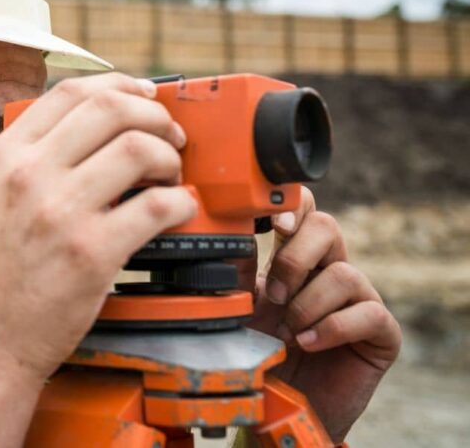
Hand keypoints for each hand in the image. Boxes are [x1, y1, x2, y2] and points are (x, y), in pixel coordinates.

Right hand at [0, 73, 196, 385]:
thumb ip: (34, 158)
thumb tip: (99, 124)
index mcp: (5, 156)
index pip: (71, 91)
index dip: (120, 85)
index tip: (145, 96)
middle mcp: (28, 175)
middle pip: (111, 108)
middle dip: (155, 115)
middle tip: (171, 137)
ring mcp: (59, 212)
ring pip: (140, 148)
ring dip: (170, 158)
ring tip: (169, 179)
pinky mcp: (92, 252)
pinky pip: (159, 205)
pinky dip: (181, 203)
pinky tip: (176, 212)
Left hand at [237, 186, 401, 442]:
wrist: (279, 406)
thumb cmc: (259, 355)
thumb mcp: (239, 309)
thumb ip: (238, 272)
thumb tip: (232, 232)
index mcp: (295, 258)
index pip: (303, 210)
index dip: (292, 204)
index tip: (273, 221)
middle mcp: (329, 271)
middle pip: (327, 227)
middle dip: (295, 258)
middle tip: (274, 295)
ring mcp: (358, 299)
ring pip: (344, 273)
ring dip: (308, 304)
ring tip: (290, 332)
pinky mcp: (379, 333)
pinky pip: (368, 312)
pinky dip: (333, 327)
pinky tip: (309, 344)